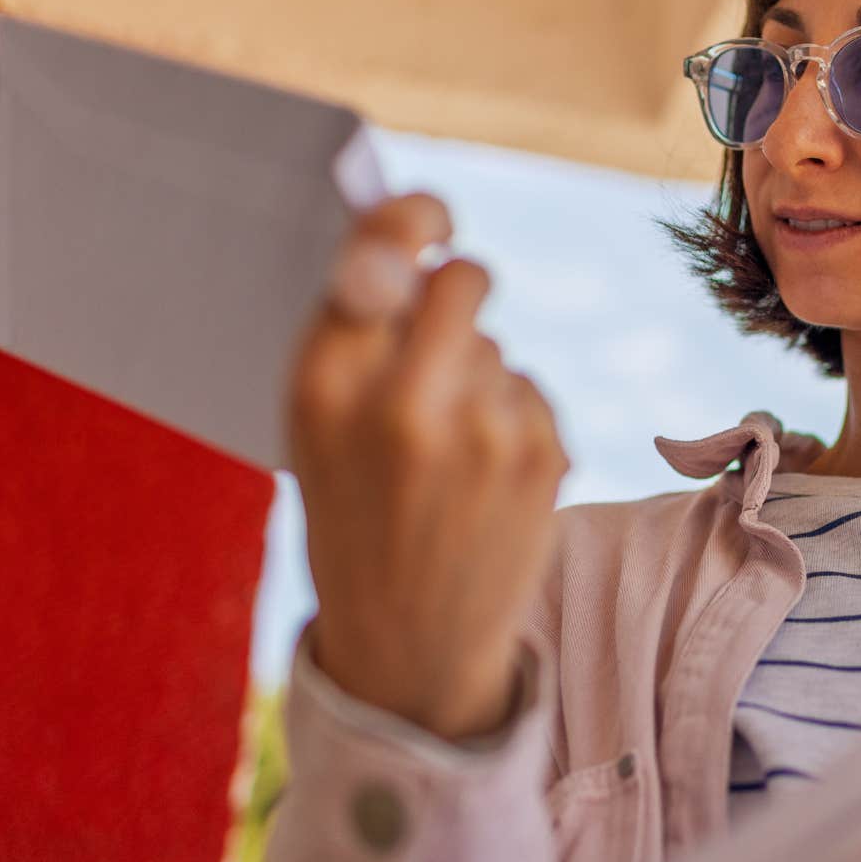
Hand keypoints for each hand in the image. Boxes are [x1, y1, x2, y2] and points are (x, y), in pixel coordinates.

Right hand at [284, 192, 569, 739]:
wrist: (412, 647)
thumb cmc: (356, 515)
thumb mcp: (319, 433)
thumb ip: (359, 339)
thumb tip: (411, 241)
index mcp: (323, 388)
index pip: (378, 254)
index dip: (410, 216)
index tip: (430, 215)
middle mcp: (402, 403)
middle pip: (464, 278)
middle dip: (460, 289)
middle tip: (445, 328)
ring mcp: (481, 431)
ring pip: (495, 347)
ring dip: (477, 380)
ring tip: (444, 458)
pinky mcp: (541, 456)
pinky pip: (530, 390)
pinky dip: (512, 421)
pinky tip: (481, 481)